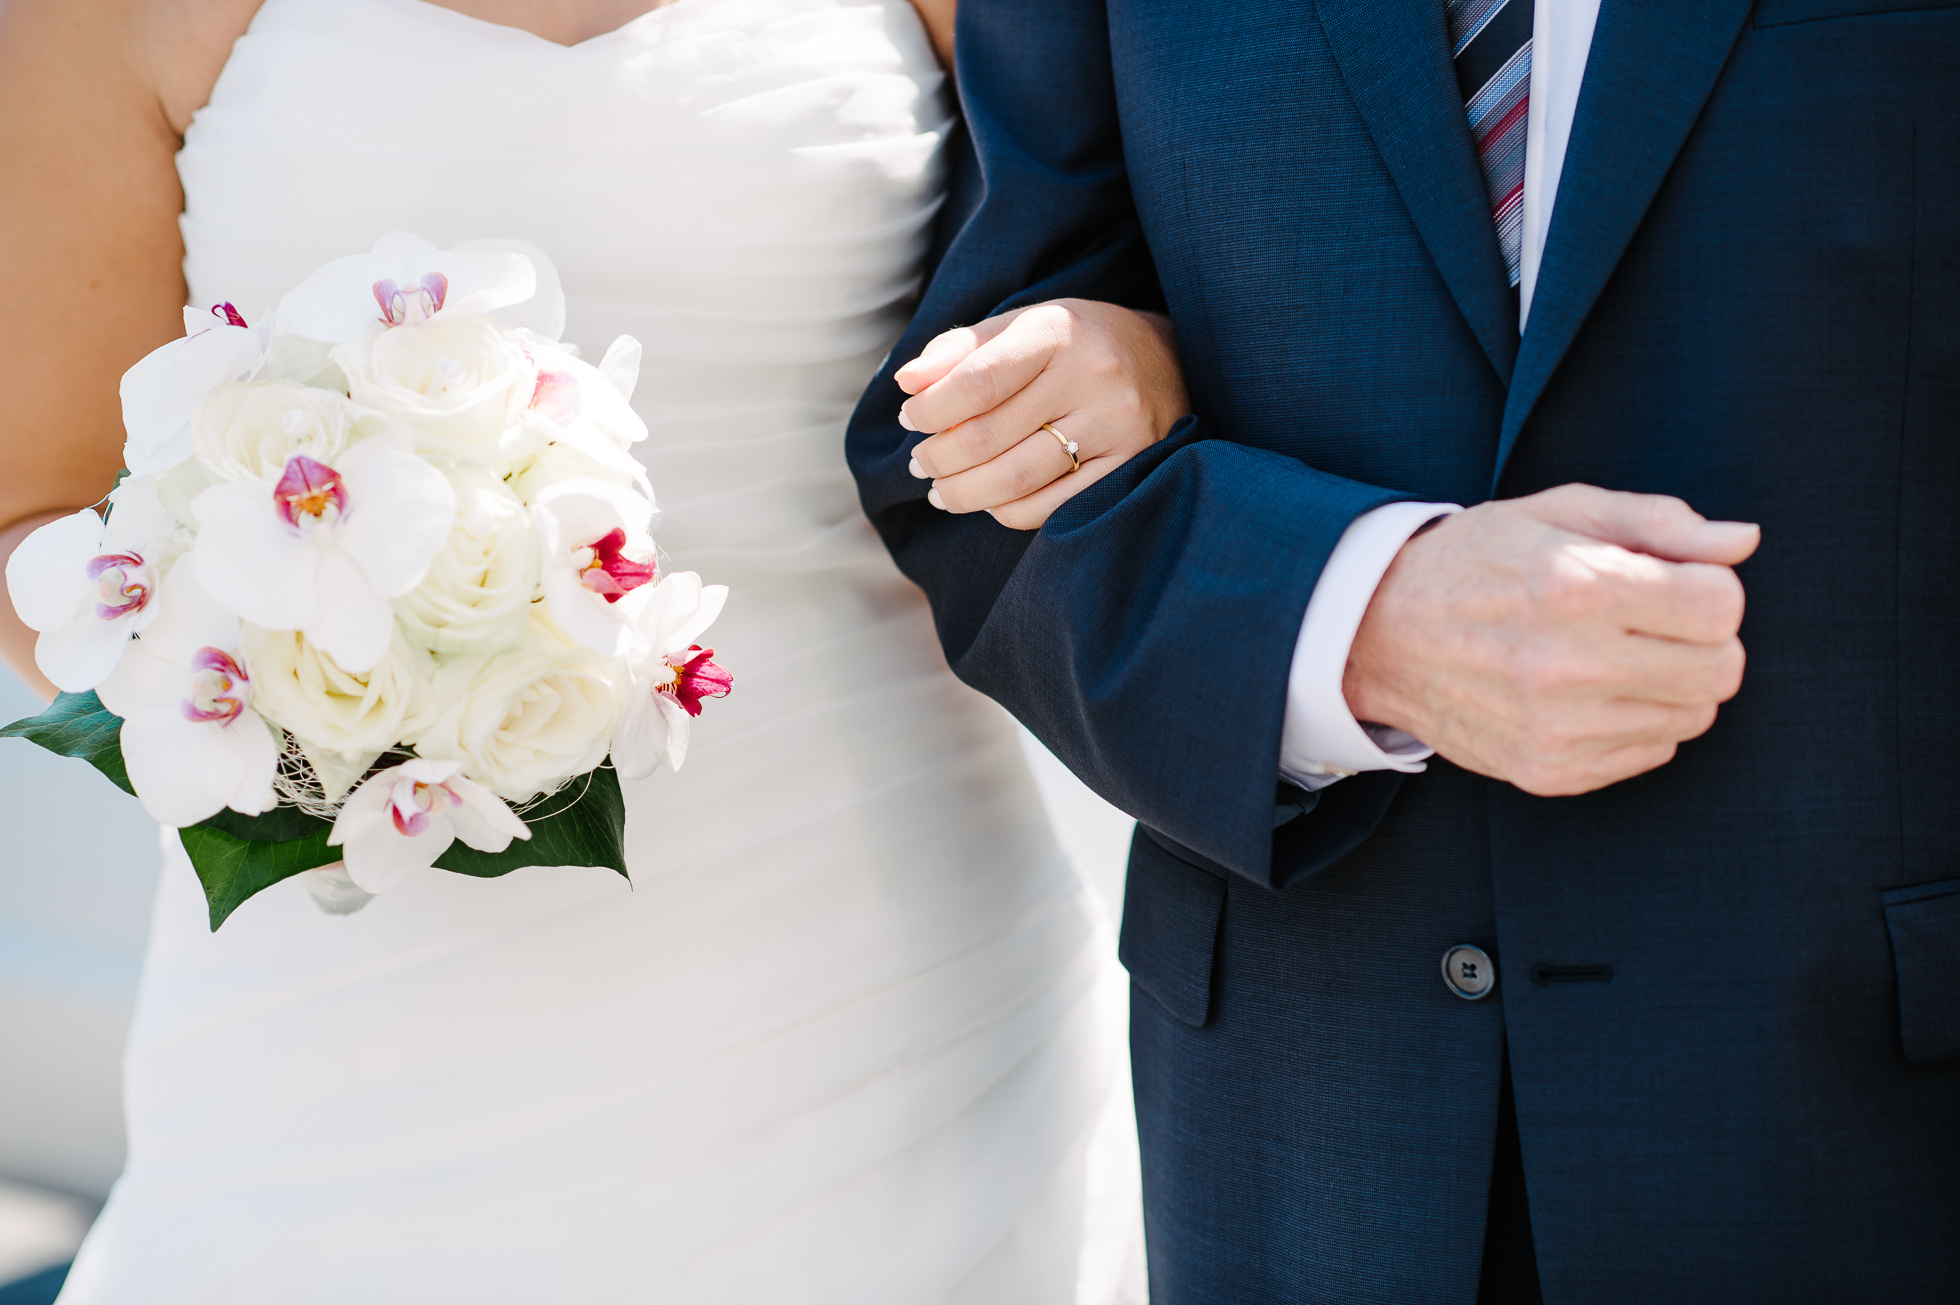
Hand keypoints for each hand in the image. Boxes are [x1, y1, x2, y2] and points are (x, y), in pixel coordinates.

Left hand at [893, 299, 1189, 529]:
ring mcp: (1116, 426)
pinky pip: (1051, 507)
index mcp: (1058, 332)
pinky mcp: (1132, 466)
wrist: (1169, 359)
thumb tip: (907, 383)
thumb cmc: (1076, 343)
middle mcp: (1092, 377)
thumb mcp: (1021, 325)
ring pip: (1016, 479)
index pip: (977, 382)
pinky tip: (990, 501)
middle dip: (938, 458)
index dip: (931, 410)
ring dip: (964, 493)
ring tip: (941, 491)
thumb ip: (960, 349)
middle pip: (989, 437)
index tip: (910, 419)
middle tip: (919, 464)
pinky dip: (1007, 511)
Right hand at [1343, 484, 1760, 796]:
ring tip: (1617, 653)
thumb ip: (1658, 521)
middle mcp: (1568, 665)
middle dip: (1705, 639)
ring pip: (1693, 716)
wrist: (1378, 635)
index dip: (1709, 588)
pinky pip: (1652, 752)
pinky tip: (1592, 691)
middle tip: (1657, 621)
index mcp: (1576, 587)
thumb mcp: (1559, 511)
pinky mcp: (1550, 771)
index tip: (1675, 581)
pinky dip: (1639, 721)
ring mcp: (1559, 728)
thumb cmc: (1478, 560)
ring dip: (1673, 682)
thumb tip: (1741, 542)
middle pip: (1721, 670)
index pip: (1721, 606)